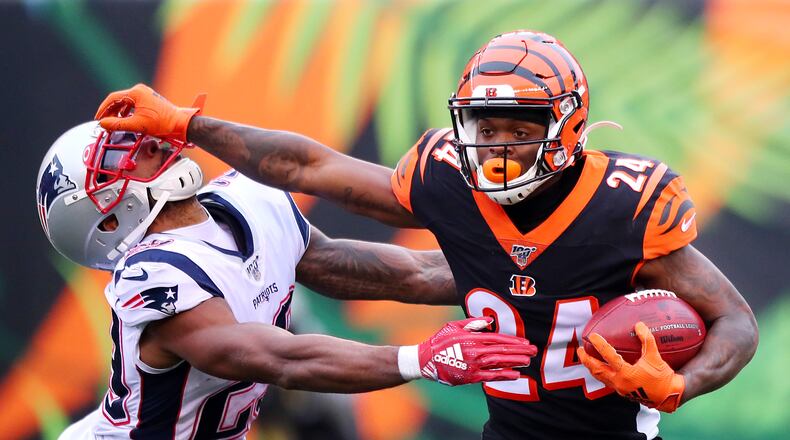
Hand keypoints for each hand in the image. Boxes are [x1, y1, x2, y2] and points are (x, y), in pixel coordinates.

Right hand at [95, 83, 204, 142]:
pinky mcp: (150, 100)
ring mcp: (146, 94)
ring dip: (118, 112)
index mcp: (136, 92)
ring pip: (126, 102)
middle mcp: (140, 90)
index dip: (103, 109)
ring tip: (114, 122)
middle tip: (105, 122)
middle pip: (119, 99)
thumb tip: (103, 124)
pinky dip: (127, 112)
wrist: (180, 124)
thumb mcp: (137, 125)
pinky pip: (133, 104)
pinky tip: (125, 120)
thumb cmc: (162, 123)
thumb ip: (118, 124)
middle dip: (111, 111)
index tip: (98, 118)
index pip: (113, 98)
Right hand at [399, 317, 537, 385]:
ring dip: (515, 362)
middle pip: (503, 350)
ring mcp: (474, 365)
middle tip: (534, 351)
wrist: (426, 360)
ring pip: (499, 363)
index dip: (513, 341)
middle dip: (520, 351)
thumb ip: (473, 323)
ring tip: (528, 361)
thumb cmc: (440, 341)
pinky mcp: (471, 377)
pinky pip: (491, 376)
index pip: (498, 338)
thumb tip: (490, 321)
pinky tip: (516, 374)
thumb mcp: (454, 326)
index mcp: (473, 338)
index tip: (526, 342)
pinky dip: (504, 375)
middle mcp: (476, 351)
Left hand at [577, 321, 684, 411]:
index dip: (600, 345)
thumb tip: (639, 324)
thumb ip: (647, 340)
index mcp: (626, 374)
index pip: (609, 356)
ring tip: (585, 358)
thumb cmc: (662, 376)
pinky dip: (601, 373)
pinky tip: (601, 366)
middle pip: (596, 369)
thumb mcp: (655, 357)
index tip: (592, 336)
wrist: (668, 396)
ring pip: (600, 377)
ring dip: (591, 367)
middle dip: (586, 359)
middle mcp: (619, 382)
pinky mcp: (622, 391)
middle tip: (579, 349)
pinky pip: (606, 381)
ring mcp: (619, 388)